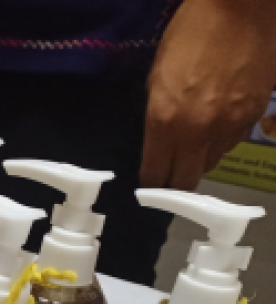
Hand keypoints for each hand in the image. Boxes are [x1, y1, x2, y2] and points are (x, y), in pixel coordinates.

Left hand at [141, 0, 275, 189]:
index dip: (151, 183)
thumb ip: (157, 115)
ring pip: (212, 161)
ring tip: (196, 138)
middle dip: (176, 181)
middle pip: (186, 179)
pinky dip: (223, 138)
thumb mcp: (158, 76)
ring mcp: (230, 125)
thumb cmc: (191, 34)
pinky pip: (233, 141)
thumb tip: (158, 143)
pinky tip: (219, 120)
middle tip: (171, 174)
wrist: (241, 7)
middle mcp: (198, 131)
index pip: (155, 174)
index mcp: (165, 121)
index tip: (149, 184)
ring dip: (201, 156)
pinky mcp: (254, 115)